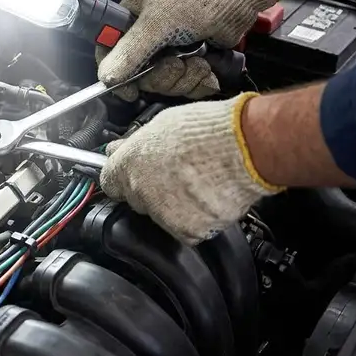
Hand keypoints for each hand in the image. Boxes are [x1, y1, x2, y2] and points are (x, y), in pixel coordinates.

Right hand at [97, 0, 277, 100]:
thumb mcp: (157, 23)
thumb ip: (131, 52)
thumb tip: (106, 77)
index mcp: (130, 22)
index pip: (109, 55)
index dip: (116, 76)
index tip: (130, 91)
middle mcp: (147, 38)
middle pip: (140, 78)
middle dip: (163, 76)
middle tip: (177, 64)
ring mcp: (170, 50)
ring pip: (165, 84)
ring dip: (184, 79)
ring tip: (197, 61)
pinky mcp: (192, 60)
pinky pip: (186, 84)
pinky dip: (199, 81)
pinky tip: (206, 68)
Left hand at [100, 94, 282, 244]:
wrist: (245, 148)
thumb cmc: (208, 131)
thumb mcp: (161, 125)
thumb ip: (135, 143)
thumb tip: (119, 148)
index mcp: (129, 164)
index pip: (110, 181)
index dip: (123, 178)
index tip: (131, 177)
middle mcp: (141, 192)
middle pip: (137, 200)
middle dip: (151, 191)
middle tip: (176, 174)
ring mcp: (163, 214)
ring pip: (161, 216)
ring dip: (175, 205)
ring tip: (198, 183)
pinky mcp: (187, 230)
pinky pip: (187, 230)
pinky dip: (197, 219)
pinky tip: (208, 197)